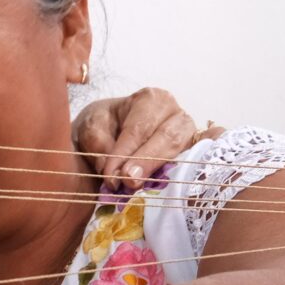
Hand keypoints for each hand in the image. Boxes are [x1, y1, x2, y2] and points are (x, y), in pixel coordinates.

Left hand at [73, 87, 210, 189]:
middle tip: (128, 181)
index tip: (110, 176)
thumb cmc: (105, 123)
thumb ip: (98, 144)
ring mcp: (188, 132)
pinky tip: (166, 185)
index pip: (138, 129)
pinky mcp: (192, 150)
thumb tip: (111, 170)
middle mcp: (175, 113)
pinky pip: (190, 162)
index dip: (124, 154)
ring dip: (158, 170)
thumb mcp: (92, 125)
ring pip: (178, 151)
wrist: (114, 125)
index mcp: (151, 99)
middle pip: (165, 138)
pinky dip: (178, 173)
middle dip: (145, 162)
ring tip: (136, 185)